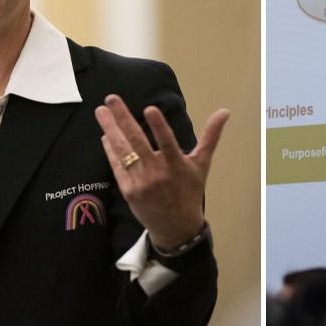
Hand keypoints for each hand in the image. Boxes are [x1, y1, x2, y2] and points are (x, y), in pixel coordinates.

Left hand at [95, 95, 228, 248]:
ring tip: (101, 111)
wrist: (176, 227)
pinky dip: (110, 150)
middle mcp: (157, 173)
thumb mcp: (202, 164)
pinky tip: (106, 135)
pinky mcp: (128, 190)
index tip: (149, 108)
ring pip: (122, 151)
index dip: (159, 126)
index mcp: (177, 165)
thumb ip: (210, 135)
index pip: (167, 142)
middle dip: (122, 118)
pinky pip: (117, 166)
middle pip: (137, 142)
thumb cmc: (190, 191)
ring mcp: (140, 182)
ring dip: (110, 129)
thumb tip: (224, 111)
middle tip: (111, 98)